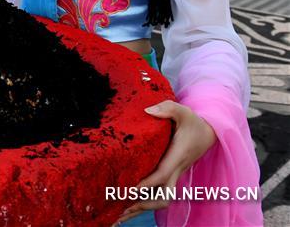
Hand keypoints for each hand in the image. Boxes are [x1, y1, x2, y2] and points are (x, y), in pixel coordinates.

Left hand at [115, 100, 215, 224]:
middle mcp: (176, 170)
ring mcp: (174, 175)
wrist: (209, 132)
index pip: (161, 176)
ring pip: (160, 199)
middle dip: (141, 205)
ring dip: (140, 208)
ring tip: (116, 218)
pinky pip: (157, 194)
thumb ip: (168, 108)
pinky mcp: (170, 176)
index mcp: (177, 157)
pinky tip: (126, 208)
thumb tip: (148, 111)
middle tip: (118, 211)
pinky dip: (143, 203)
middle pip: (162, 196)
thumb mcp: (183, 111)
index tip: (126, 191)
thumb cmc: (194, 121)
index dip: (144, 185)